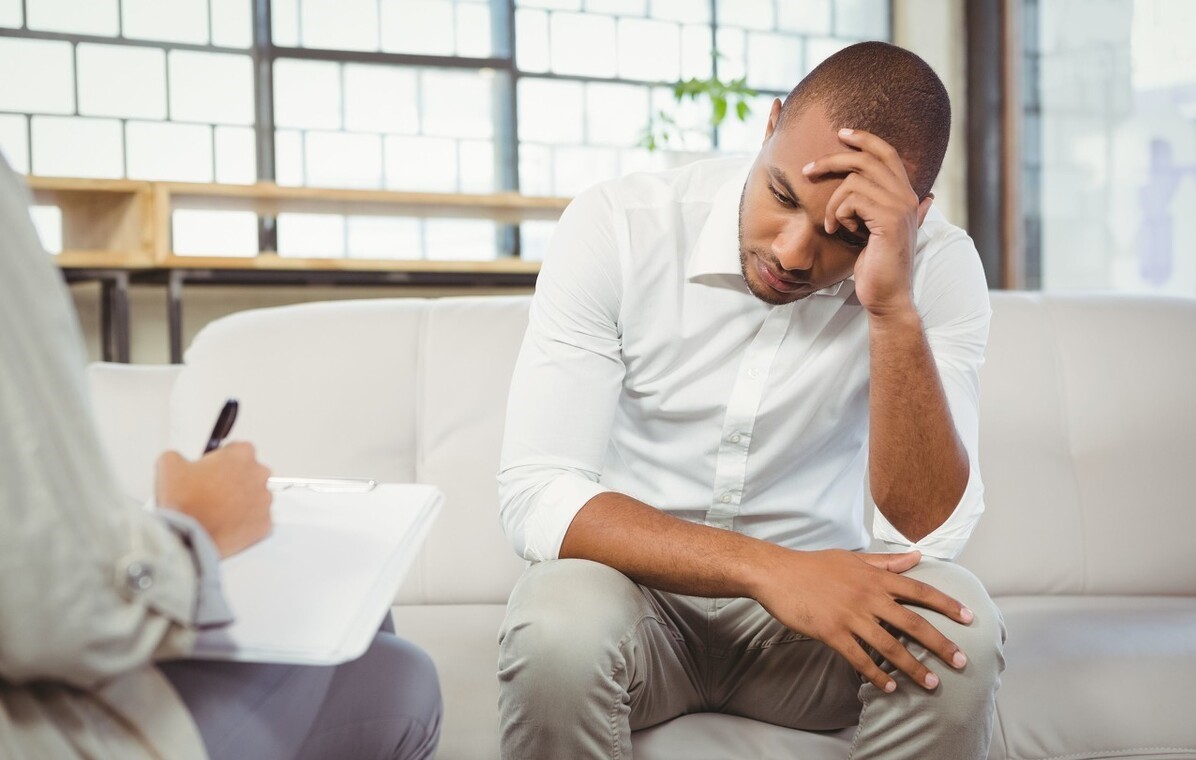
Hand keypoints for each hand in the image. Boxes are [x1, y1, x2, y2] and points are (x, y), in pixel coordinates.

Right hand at [155, 442, 272, 557]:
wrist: (189, 536)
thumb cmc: (184, 502)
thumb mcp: (169, 465)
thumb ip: (179, 455)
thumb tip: (178, 460)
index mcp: (241, 455)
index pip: (239, 450)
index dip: (223, 459)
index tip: (213, 469)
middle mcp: (259, 475)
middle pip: (250, 473)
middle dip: (234, 480)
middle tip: (213, 492)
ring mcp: (264, 500)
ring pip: (256, 497)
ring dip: (241, 501)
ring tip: (218, 511)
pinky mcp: (265, 523)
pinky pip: (258, 520)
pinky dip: (246, 523)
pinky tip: (227, 524)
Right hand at [753, 548, 971, 692]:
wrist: (777, 573)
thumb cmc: (814, 565)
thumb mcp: (852, 558)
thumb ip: (885, 562)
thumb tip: (916, 557)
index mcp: (875, 577)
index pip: (919, 591)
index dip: (946, 605)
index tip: (968, 618)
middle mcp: (868, 597)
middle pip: (913, 623)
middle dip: (940, 644)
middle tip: (960, 661)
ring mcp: (851, 616)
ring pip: (890, 646)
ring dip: (913, 667)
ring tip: (931, 683)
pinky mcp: (832, 633)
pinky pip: (860, 659)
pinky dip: (876, 675)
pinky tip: (889, 688)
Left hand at [801, 128, 933, 317]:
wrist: (885, 295)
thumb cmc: (876, 265)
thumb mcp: (879, 231)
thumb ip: (887, 208)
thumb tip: (926, 197)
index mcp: (905, 194)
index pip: (886, 152)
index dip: (864, 138)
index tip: (841, 133)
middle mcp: (907, 195)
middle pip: (866, 158)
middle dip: (832, 160)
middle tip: (807, 171)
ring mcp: (900, 206)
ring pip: (853, 181)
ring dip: (833, 203)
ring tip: (833, 224)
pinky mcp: (889, 220)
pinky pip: (852, 200)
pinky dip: (838, 214)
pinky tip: (839, 231)